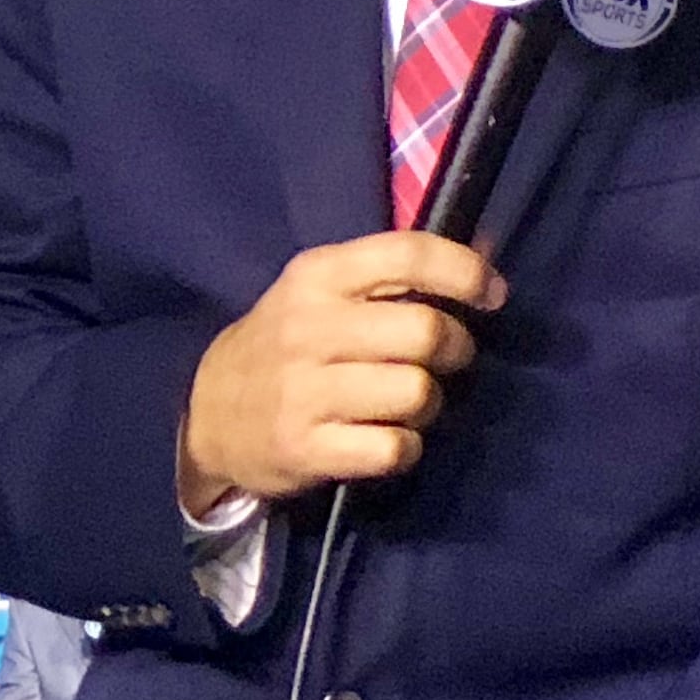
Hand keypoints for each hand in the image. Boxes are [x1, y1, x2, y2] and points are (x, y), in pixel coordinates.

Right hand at [179, 233, 500, 512]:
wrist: (206, 417)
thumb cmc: (289, 344)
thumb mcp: (324, 291)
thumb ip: (397, 272)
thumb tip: (487, 251)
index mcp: (317, 275)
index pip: (409, 254)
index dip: (466, 272)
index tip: (492, 295)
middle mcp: (307, 328)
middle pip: (427, 332)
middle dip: (456, 348)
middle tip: (443, 360)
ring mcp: (302, 391)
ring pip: (418, 393)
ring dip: (429, 403)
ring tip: (405, 402)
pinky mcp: (304, 449)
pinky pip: (396, 447)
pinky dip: (405, 447)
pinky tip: (384, 438)